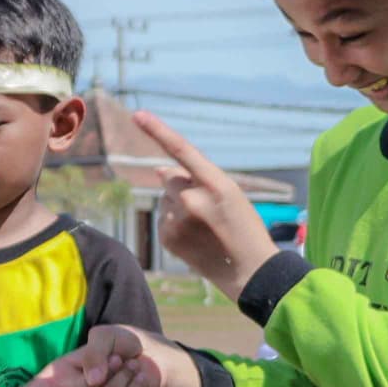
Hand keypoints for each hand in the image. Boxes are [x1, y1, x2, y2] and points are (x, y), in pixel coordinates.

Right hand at [0, 325, 196, 386]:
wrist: (154, 357)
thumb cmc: (121, 344)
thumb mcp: (106, 335)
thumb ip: (95, 352)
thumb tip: (92, 380)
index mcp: (62, 374)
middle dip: (103, 373)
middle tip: (116, 359)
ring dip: (124, 377)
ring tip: (129, 366)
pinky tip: (140, 378)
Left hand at [133, 112, 280, 299]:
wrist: (249, 271)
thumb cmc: (243, 228)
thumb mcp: (230, 195)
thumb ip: (196, 178)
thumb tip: (158, 169)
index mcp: (217, 184)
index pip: (182, 150)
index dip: (158, 131)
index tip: (137, 115)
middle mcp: (194, 199)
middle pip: (171, 179)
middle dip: (182, 188)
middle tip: (208, 211)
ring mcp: (179, 219)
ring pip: (166, 200)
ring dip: (179, 207)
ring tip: (205, 227)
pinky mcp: (167, 236)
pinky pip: (163, 218)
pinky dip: (174, 225)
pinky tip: (194, 238)